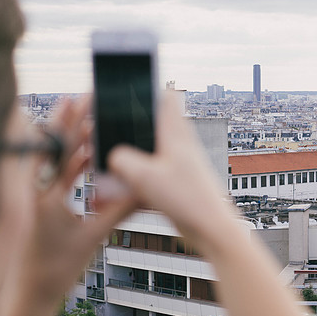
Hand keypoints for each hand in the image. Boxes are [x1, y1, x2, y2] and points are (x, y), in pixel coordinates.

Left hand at [8, 97, 136, 313]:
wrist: (31, 295)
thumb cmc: (57, 269)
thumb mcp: (93, 238)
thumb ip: (119, 211)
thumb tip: (146, 190)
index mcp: (46, 198)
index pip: (58, 152)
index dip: (69, 124)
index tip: (77, 101)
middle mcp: (38, 194)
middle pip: (53, 149)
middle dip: (69, 124)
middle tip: (83, 100)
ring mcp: (39, 201)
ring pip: (56, 163)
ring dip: (72, 144)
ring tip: (89, 123)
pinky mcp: (44, 210)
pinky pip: (58, 179)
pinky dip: (72, 165)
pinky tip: (85, 156)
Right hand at [107, 92, 234, 247]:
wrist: (212, 231)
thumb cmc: (187, 200)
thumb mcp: (144, 176)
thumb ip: (121, 160)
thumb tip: (111, 156)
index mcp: (175, 133)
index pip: (166, 96)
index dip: (147, 87)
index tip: (124, 84)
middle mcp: (179, 146)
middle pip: (151, 124)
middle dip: (128, 125)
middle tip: (104, 126)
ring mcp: (178, 166)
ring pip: (148, 152)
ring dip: (128, 157)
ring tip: (104, 161)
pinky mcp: (175, 185)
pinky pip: (148, 177)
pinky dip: (132, 182)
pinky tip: (113, 194)